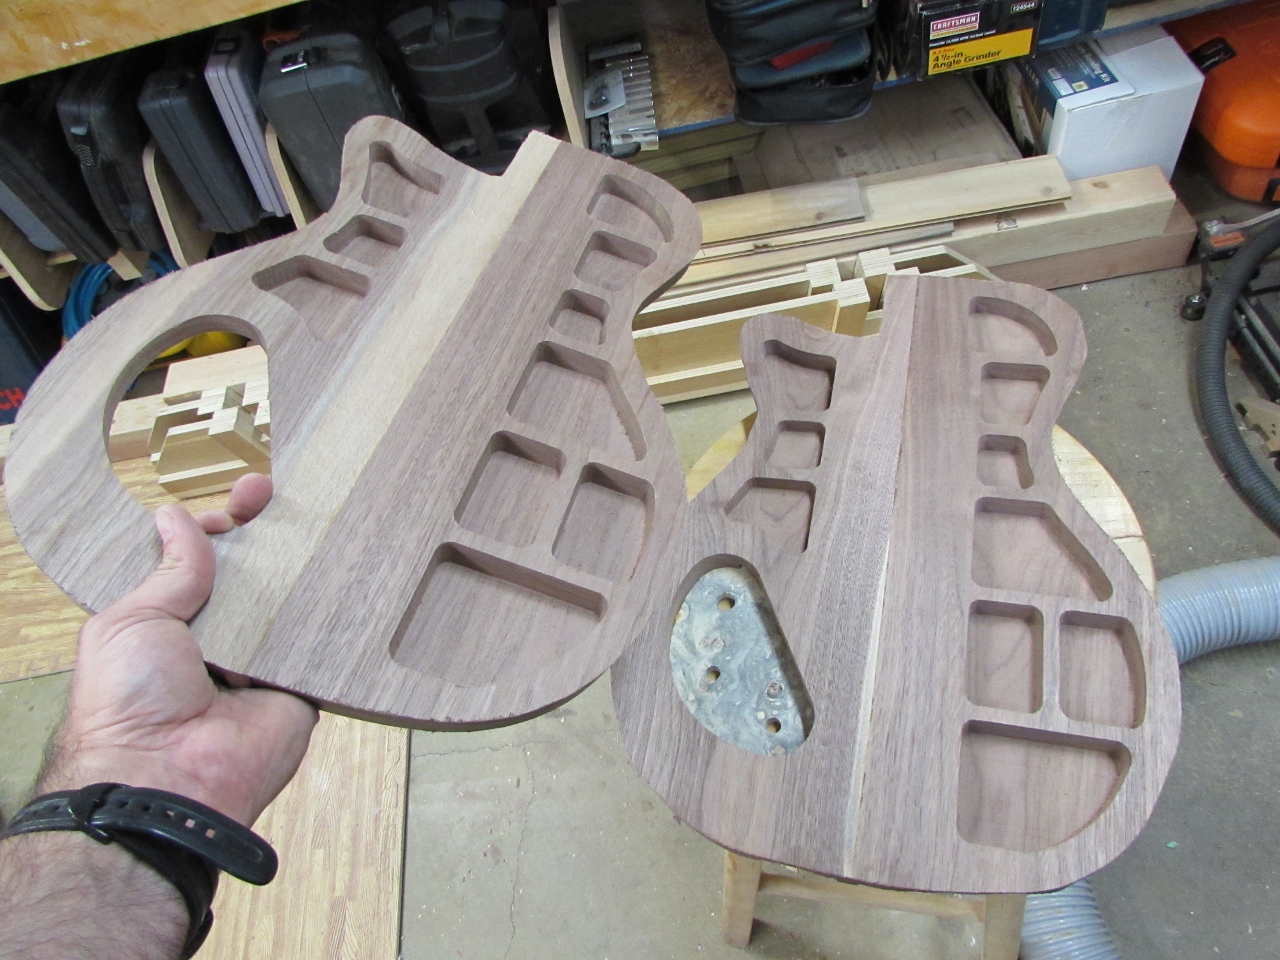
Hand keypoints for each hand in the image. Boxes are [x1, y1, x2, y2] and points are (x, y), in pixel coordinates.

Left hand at [39, 474, 317, 825]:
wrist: (168, 776)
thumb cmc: (129, 703)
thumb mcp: (132, 620)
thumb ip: (170, 571)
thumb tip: (177, 516)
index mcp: (170, 623)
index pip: (201, 562)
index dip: (220, 527)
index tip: (238, 502)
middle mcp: (219, 638)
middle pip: (250, 575)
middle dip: (265, 535)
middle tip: (277, 493)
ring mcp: (262, 661)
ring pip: (288, 601)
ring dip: (301, 565)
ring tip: (317, 516)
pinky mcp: (300, 683)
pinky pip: (321, 640)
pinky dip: (333, 612)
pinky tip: (348, 565)